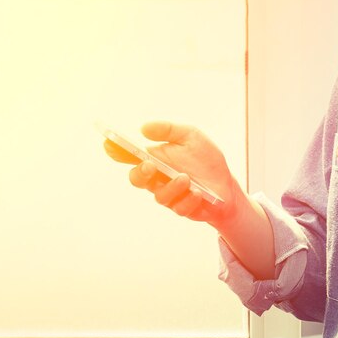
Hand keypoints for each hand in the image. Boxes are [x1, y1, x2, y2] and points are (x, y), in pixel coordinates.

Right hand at [105, 121, 241, 226]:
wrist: (227, 184)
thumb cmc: (206, 160)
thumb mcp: (192, 136)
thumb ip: (169, 130)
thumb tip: (144, 128)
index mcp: (155, 158)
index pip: (130, 156)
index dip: (117, 151)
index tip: (110, 144)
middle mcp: (158, 178)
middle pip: (137, 179)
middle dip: (140, 173)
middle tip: (150, 165)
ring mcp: (169, 195)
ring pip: (160, 196)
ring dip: (172, 186)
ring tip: (185, 178)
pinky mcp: (183, 208)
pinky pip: (180, 208)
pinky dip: (189, 200)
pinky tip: (198, 192)